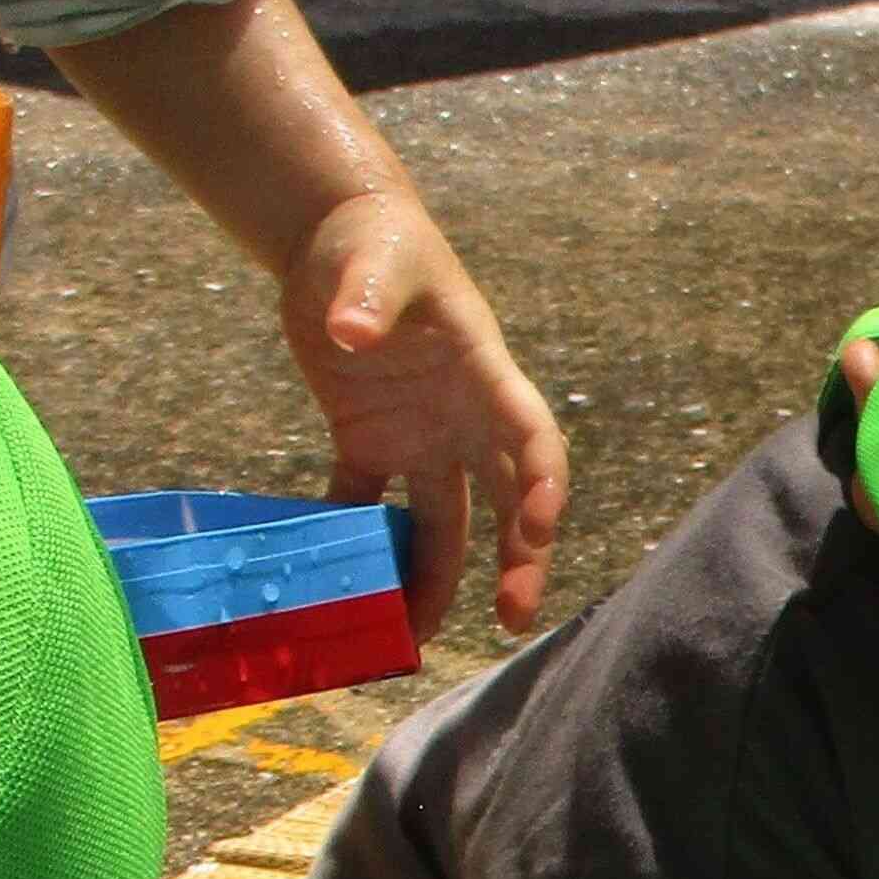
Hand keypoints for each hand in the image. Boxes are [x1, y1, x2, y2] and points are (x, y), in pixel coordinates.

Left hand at [285, 183, 568, 638]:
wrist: (336, 239)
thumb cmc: (376, 241)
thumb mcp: (376, 262)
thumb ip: (368, 298)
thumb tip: (351, 332)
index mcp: (484, 374)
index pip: (531, 438)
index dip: (542, 485)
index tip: (540, 529)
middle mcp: (462, 419)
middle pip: (501, 501)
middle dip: (514, 559)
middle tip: (511, 616)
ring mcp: (418, 437)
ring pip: (441, 522)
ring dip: (434, 578)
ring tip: (413, 639)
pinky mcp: (368, 441)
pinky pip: (367, 504)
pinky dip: (359, 544)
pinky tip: (343, 590)